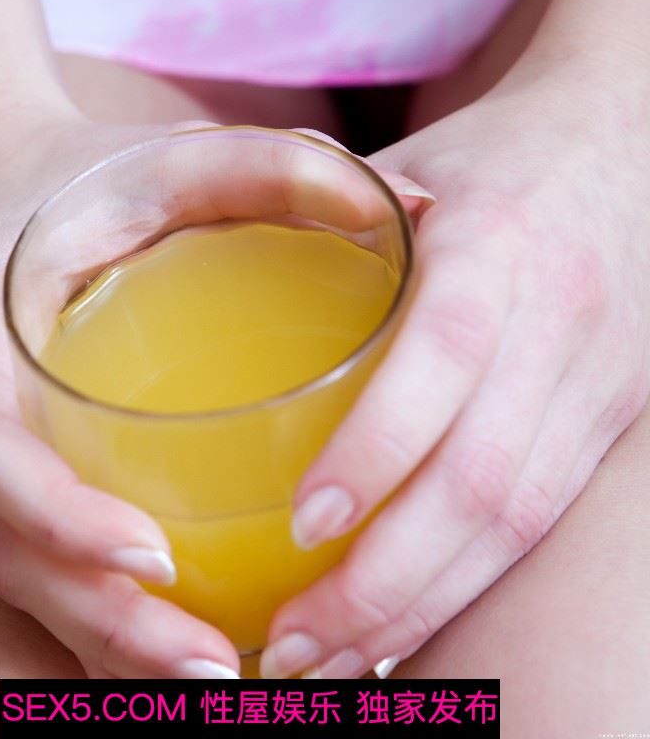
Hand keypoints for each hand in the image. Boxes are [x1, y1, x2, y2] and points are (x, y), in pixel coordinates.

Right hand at [0, 107, 433, 677]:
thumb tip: (412, 210)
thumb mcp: (172, 157)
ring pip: (22, 575)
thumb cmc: (91, 173)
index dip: (60, 519)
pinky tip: (186, 644)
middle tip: (217, 665)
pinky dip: (103, 618)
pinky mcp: (5, 470)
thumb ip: (276, 166)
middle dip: (105, 621)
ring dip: (108, 642)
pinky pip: (38, 563)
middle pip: (7, 548)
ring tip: (222, 676)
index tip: (156, 557)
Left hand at [260, 60, 649, 678]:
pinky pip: (538, 521)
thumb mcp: (412, 158)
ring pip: (516, 522)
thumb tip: (201, 272)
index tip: (303, 523)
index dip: (378, 447)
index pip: (442, 355)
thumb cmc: (497, 152)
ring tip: (328, 666)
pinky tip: (398, 624)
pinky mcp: (609, 418)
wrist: (627, 142)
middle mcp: (556, 318)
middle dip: (385, 581)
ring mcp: (596, 379)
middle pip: (483, 479)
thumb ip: (319, 213)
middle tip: (288, 645)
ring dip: (420, 608)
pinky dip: (463, 584)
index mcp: (496, 242)